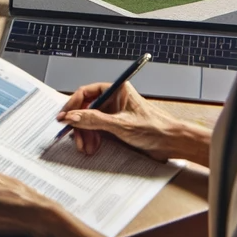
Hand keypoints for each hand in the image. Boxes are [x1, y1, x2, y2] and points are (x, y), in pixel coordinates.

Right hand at [56, 81, 185, 160]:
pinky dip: (93, 139)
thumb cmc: (155, 128)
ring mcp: (115, 113)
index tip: (64, 117)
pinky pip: (98, 130)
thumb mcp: (121, 125)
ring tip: (85, 147)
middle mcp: (114, 99)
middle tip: (73, 137)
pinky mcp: (117, 126)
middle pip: (86, 108)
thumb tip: (72, 117)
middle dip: (79, 124)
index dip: (73, 104)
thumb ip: (94, 120)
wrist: (173, 143)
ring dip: (85, 134)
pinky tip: (93, 147)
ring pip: (91, 120)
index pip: (86, 92)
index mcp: (116, 89)